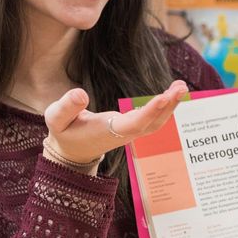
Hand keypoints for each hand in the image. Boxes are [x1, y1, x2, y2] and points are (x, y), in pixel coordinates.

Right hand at [44, 80, 188, 165]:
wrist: (71, 151)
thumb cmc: (64, 132)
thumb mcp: (56, 118)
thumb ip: (66, 107)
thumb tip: (80, 94)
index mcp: (107, 132)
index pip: (134, 123)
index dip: (150, 111)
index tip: (164, 96)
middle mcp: (124, 134)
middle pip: (153, 123)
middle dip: (169, 105)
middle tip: (181, 87)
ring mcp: (130, 132)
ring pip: (156, 122)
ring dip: (171, 105)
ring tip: (181, 86)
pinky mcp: (132, 127)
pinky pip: (153, 119)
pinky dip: (165, 106)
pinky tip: (172, 93)